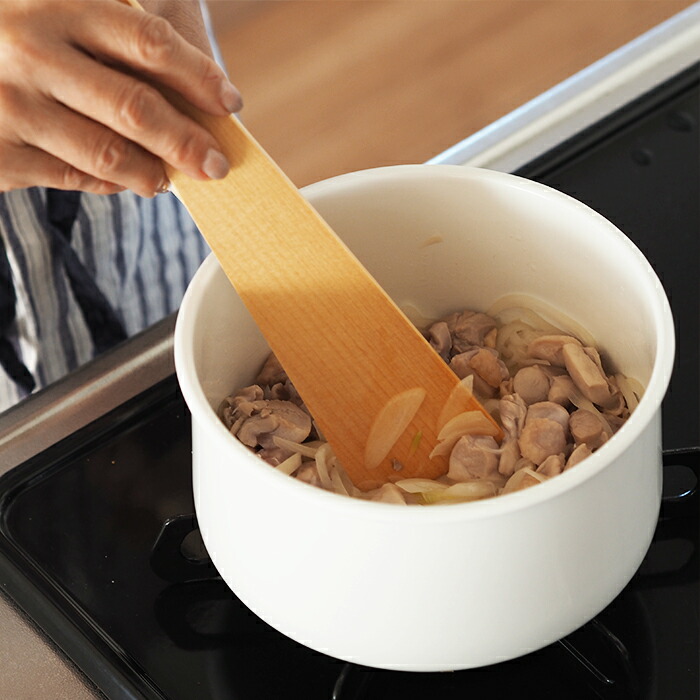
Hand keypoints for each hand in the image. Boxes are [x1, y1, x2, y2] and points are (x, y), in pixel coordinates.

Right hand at [0, 0, 241, 196]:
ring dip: (152, 173)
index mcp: (58, 2)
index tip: (229, 102)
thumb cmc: (36, 34)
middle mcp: (29, 51)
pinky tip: (123, 177)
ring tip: (169, 176)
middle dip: (187, 142)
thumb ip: (139, 27)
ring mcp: (9, 105)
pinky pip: (76, 178)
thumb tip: (209, 84)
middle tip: (217, 165)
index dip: (198, 76)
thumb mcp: (77, 5)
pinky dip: (112, 183)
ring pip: (109, 155)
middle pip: (135, 108)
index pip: (148, 42)